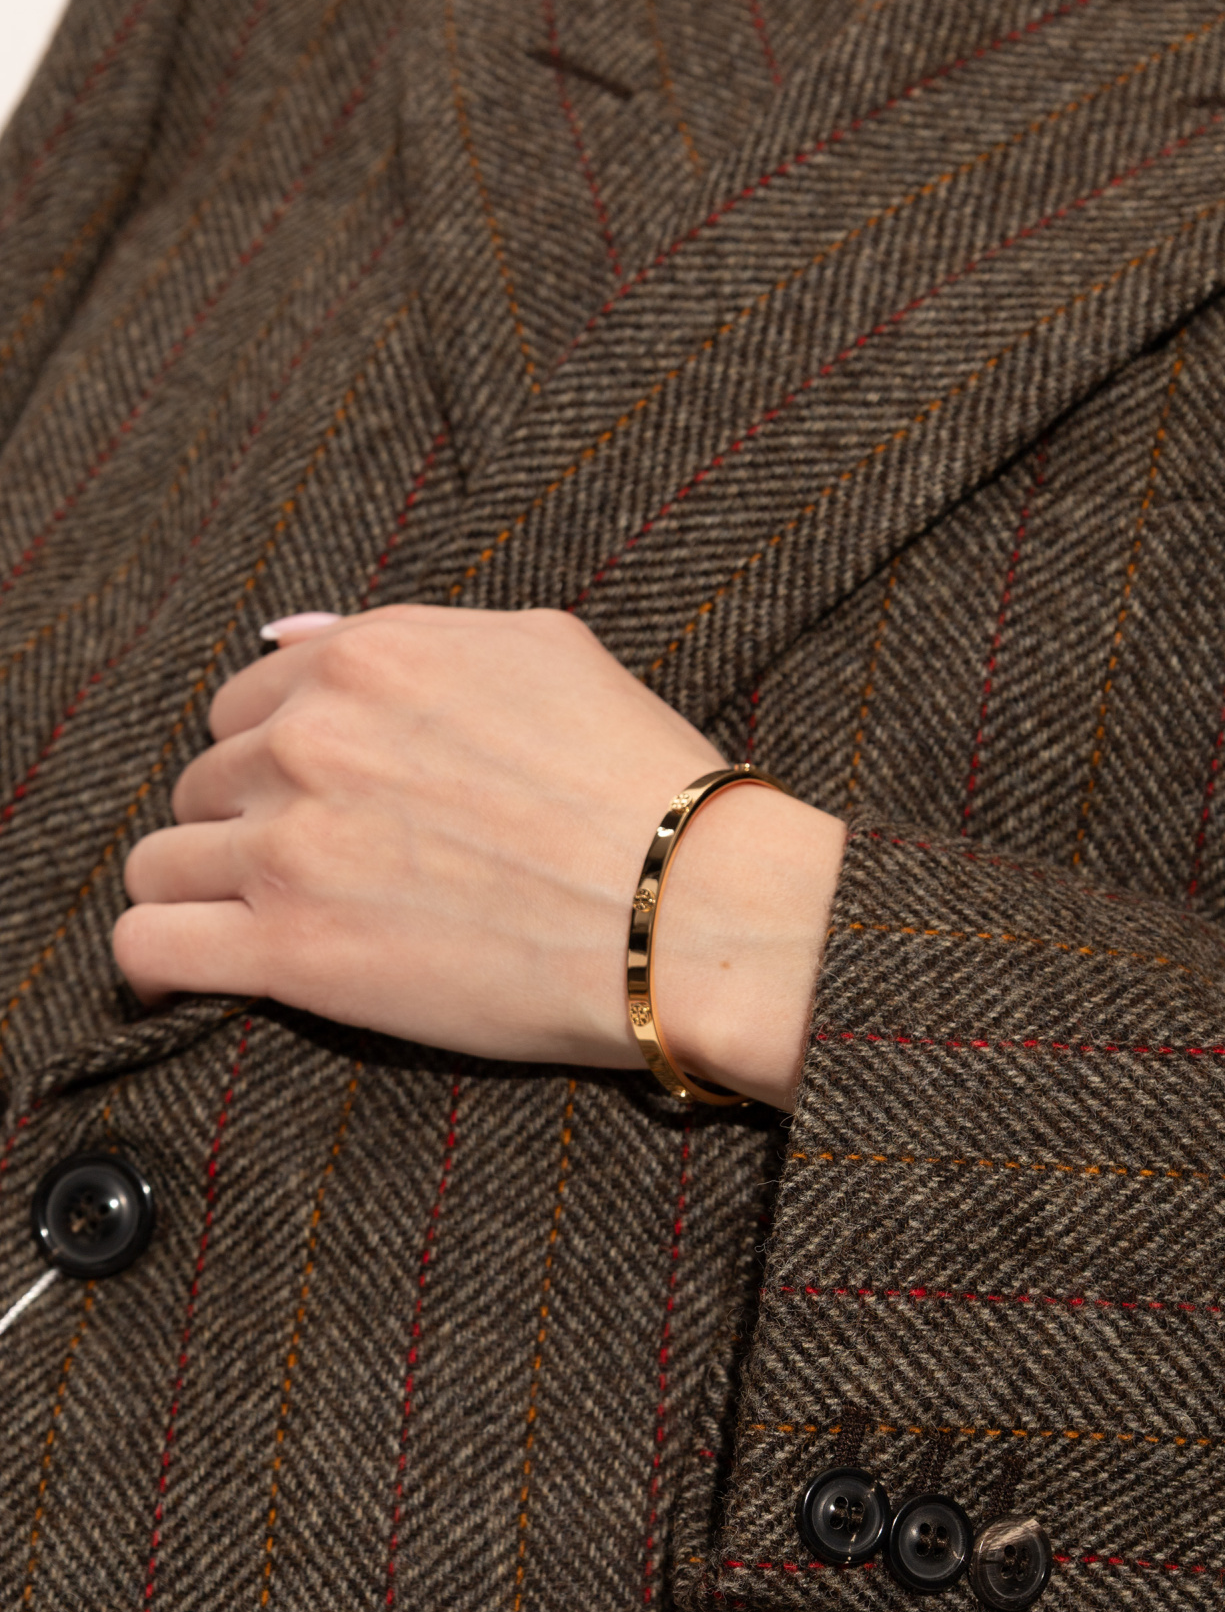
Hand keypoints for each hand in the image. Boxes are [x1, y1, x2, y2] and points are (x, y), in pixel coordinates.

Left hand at [113, 606, 845, 1108]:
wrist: (689, 907)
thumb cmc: (642, 782)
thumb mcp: (545, 651)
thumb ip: (410, 634)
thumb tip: (285, 635)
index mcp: (371, 657)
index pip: (249, 699)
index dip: (275, 755)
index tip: (310, 800)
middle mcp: (313, 737)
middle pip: (205, 777)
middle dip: (244, 821)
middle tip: (311, 870)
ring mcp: (292, 843)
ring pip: (160, 858)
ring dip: (197, 889)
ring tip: (245, 924)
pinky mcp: (290, 950)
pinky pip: (147, 945)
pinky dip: (149, 963)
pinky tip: (176, 977)